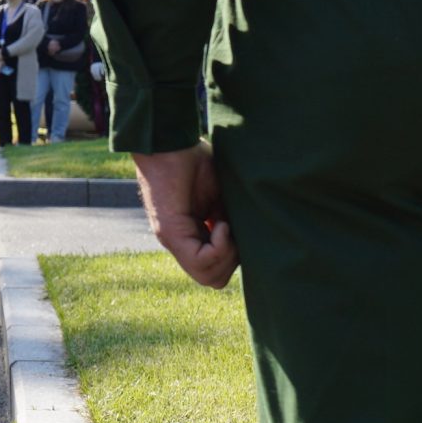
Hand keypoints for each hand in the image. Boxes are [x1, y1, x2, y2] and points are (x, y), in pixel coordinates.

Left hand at [132, 145, 236, 288]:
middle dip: (234, 259)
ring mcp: (174, 240)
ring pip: (208, 276)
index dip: (235, 256)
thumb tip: (251, 241)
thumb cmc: (195, 162)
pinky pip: (201, 260)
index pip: (217, 270)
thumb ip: (231, 220)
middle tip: (233, 228)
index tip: (237, 228)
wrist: (170, 143)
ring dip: (228, 253)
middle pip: (214, 279)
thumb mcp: (223, 197)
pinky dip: (220, 246)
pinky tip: (220, 222)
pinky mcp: (170, 233)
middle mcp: (181, 243)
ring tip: (225, 223)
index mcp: (193, 236)